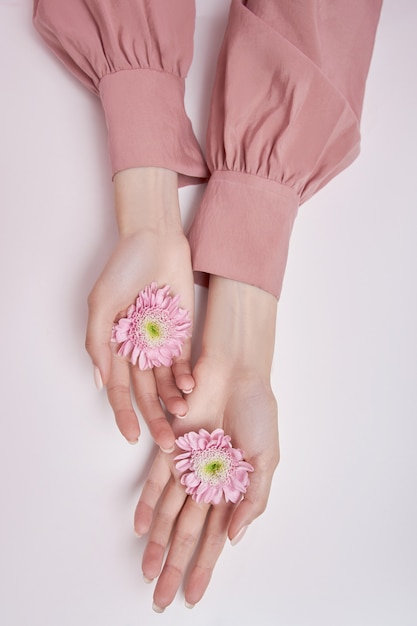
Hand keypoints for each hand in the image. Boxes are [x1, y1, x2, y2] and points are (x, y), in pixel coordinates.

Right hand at [85, 168, 194, 450]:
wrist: (156, 242)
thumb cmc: (123, 269)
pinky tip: (190, 388)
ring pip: (167, 383)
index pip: (118, 389)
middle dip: (155, 418)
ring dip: (173, 401)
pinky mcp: (182, 334)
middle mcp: (138, 350)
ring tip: (182, 416)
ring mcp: (161, 343)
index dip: (123, 415)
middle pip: (145, 393)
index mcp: (114, 347)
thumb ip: (98, 342)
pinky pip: (184, 362)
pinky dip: (187, 377)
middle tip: (167, 443)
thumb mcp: (101, 304)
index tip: (131, 437)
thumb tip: (100, 381)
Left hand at [134, 277, 279, 609]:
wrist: (238, 370)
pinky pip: (157, 477)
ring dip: (159, 541)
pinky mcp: (172, 444)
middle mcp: (207, 479)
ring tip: (148, 572)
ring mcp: (188, 462)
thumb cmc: (258, 411)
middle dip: (176, 564)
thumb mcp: (267, 460)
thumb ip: (253, 499)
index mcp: (233, 485)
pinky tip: (142, 527)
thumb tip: (234, 537)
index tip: (193, 595)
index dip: (205, 566)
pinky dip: (149, 501)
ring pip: (170, 511)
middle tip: (161, 598)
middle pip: (189, 530)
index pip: (216, 536)